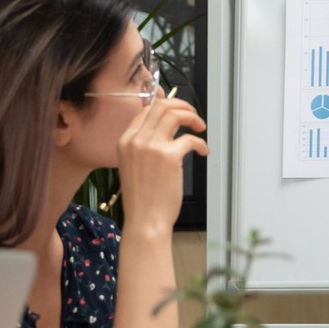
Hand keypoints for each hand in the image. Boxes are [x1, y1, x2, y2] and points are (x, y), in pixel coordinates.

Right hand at [116, 92, 207, 236]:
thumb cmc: (142, 199)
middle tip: (193, 115)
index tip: (178, 111)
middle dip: (181, 106)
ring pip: (175, 115)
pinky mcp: (169, 156)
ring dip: (192, 118)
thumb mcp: (132, 166)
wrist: (145, 220)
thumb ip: (142, 147)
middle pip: (161, 107)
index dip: (165, 106)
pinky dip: (201, 143)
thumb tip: (163, 131)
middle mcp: (136, 140)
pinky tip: (203, 151)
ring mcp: (151, 147)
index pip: (146, 110)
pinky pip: (190, 139)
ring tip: (200, 127)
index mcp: (125, 141)